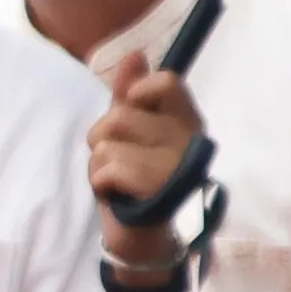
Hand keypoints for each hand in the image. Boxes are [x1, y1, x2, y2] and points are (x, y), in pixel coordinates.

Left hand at [89, 46, 203, 250]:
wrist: (141, 237)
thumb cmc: (135, 180)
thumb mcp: (129, 133)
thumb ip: (129, 93)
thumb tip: (135, 55)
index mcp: (187, 121)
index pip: (166, 82)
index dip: (135, 95)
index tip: (132, 115)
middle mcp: (191, 141)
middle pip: (119, 116)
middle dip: (102, 139)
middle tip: (120, 162)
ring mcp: (180, 168)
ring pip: (107, 144)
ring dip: (98, 165)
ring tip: (118, 181)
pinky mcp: (163, 193)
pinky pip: (109, 169)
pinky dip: (100, 184)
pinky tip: (117, 195)